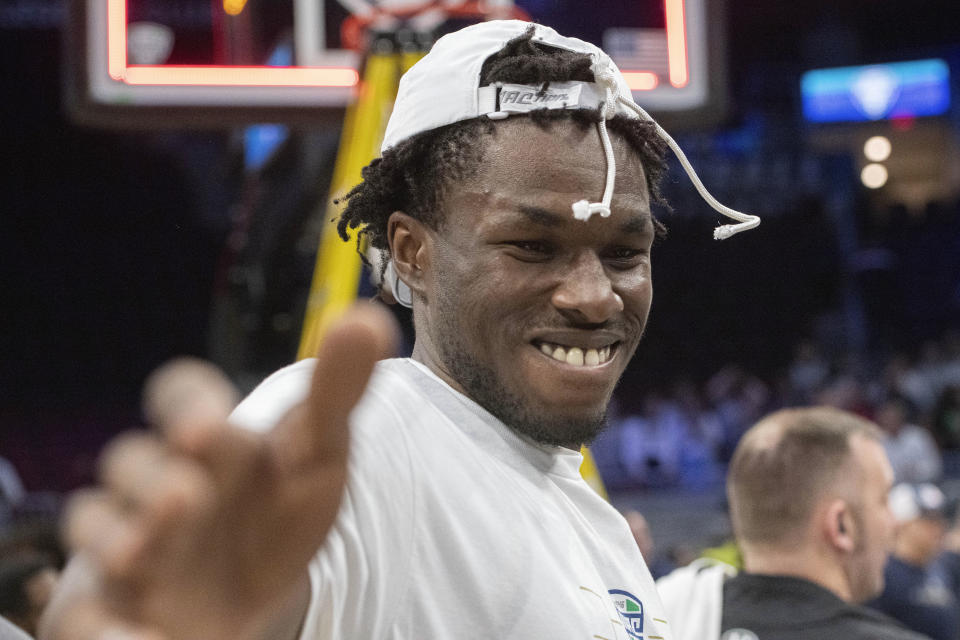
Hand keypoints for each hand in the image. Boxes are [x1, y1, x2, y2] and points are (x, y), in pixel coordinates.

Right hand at [43, 303, 396, 639]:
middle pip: (133, 461)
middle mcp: (159, 485)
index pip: (181, 397)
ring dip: (120, 533)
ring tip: (147, 550)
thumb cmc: (276, 514)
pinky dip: (108, 630)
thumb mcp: (318, 454)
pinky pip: (88, 617)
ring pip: (98, 524)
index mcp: (211, 443)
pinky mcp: (108, 607)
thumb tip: (368, 318)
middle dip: (153, 473)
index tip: (206, 426)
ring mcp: (128, 544)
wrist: (250, 599)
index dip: (186, 404)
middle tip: (185, 494)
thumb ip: (338, 390)